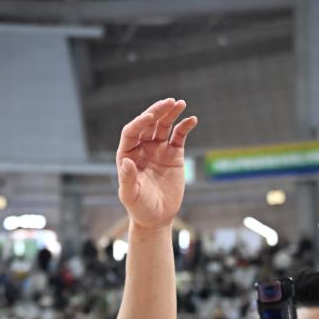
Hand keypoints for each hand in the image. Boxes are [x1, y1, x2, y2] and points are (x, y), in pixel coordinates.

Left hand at [115, 98, 197, 231]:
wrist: (157, 217)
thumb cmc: (139, 208)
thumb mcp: (131, 196)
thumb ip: (128, 179)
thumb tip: (127, 161)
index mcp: (127, 154)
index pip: (131, 132)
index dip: (139, 122)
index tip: (150, 116)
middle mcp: (142, 148)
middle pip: (148, 123)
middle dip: (157, 111)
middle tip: (169, 102)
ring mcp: (158, 149)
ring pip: (164, 126)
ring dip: (171, 113)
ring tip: (180, 103)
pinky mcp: (174, 154)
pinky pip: (179, 136)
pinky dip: (185, 126)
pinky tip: (192, 119)